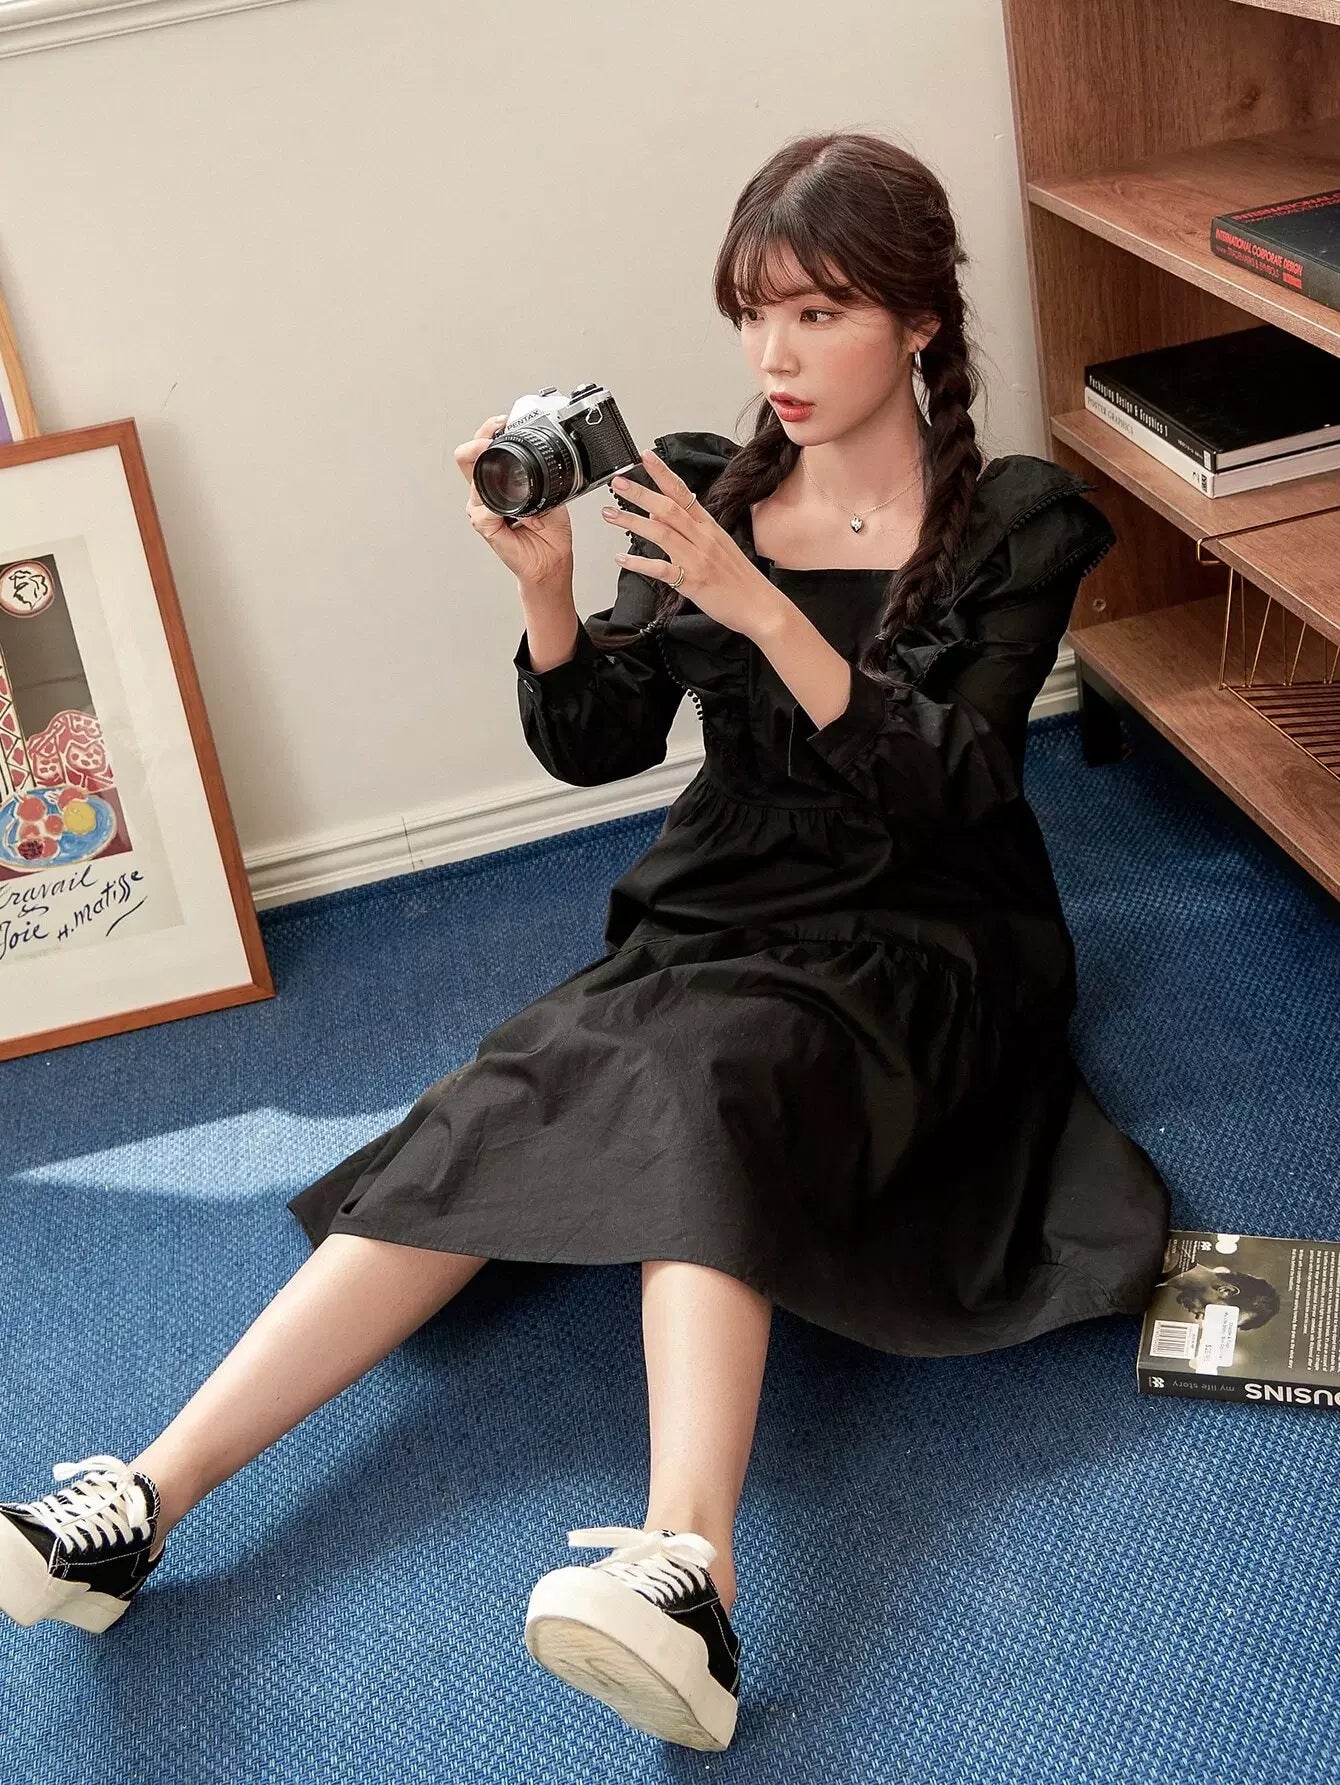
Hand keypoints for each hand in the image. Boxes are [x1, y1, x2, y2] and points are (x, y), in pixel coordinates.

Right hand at [455, 413, 573, 589]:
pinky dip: (497, 506)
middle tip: (495, 431)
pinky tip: (512, 508)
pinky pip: (484, 510)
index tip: (503, 422)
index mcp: (499, 483)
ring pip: (473, 479)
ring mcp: (482, 509)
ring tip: (512, 477)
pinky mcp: (485, 526)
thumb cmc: (550, 533)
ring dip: (490, 471)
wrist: (553, 561)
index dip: (488, 431)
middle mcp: (486, 494)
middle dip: (480, 439)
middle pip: (468, 457)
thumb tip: (544, 458)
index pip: (483, 450)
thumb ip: (542, 478)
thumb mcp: (551, 495)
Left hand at [603, 447, 778, 637]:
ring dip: (632, 521)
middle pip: (668, 508)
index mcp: (709, 526)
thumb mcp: (718, 545)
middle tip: (618, 482)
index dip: (663, 473)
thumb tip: (662, 514)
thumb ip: (691, 529)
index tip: (645, 457)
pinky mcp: (692, 581)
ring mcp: (697, 559)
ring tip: (610, 514)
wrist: (760, 605)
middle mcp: (702, 538)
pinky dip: (639, 564)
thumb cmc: (739, 579)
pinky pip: (661, 569)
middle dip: (640, 492)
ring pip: (661, 533)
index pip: (683, 492)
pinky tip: (621, 558)